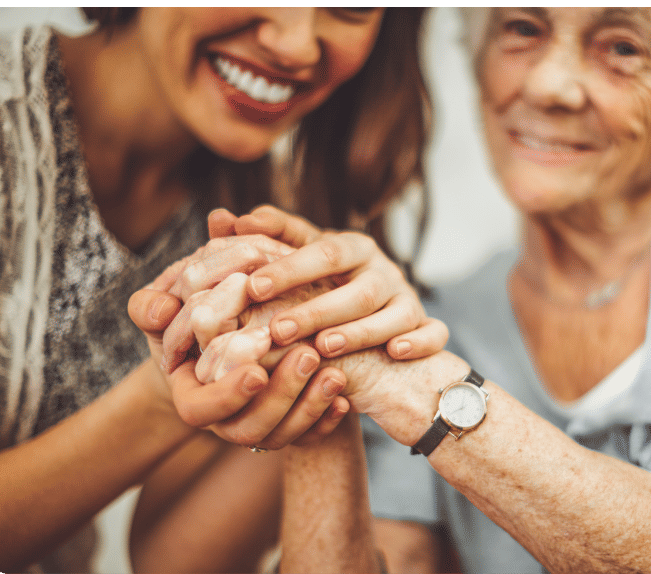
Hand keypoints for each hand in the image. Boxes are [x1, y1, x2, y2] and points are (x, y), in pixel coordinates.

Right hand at [129, 282, 348, 448]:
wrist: (226, 338)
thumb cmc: (193, 318)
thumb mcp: (171, 309)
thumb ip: (153, 307)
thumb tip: (160, 309)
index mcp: (191, 397)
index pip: (200, 411)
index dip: (227, 395)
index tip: (257, 370)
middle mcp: (224, 422)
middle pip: (248, 430)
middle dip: (280, 396)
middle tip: (308, 355)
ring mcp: (258, 428)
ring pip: (281, 437)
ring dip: (309, 407)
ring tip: (334, 373)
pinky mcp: (288, 426)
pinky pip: (308, 438)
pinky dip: (326, 422)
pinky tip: (345, 401)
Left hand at [209, 205, 448, 359]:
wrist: (375, 319)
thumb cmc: (325, 285)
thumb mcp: (297, 261)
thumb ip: (263, 242)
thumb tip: (218, 218)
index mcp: (351, 248)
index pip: (322, 250)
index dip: (289, 268)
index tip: (251, 285)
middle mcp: (382, 270)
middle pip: (357, 287)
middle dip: (318, 308)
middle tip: (278, 329)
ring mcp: (407, 298)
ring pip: (394, 311)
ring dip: (360, 330)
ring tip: (325, 346)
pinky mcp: (426, 326)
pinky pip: (433, 332)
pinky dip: (420, 341)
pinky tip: (396, 353)